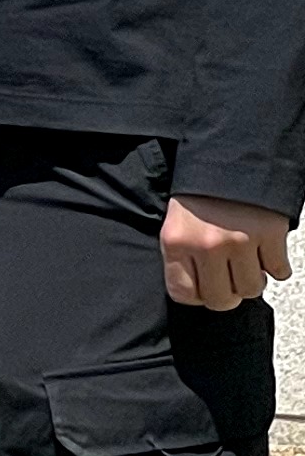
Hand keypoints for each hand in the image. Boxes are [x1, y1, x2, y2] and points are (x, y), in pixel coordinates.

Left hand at [166, 193, 292, 311]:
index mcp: (176, 242)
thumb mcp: (176, 223)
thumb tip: (197, 293)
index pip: (183, 293)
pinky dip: (276, 267)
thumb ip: (181, 257)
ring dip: (251, 280)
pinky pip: (279, 271)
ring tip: (247, 264)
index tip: (203, 286)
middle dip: (225, 295)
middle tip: (228, 281)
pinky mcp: (271, 234)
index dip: (196, 295)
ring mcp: (241, 241)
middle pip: (220, 299)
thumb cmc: (200, 193)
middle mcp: (207, 245)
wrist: (232, 155)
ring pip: (251, 289)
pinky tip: (266, 254)